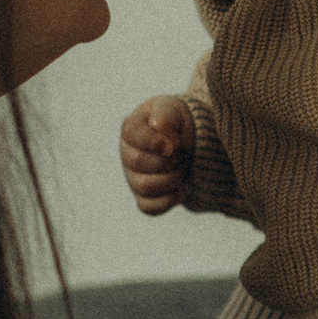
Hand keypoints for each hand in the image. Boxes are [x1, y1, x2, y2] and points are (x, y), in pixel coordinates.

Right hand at [121, 96, 196, 216]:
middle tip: (181, 153)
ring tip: (182, 169)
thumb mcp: (174, 111)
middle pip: (139, 162)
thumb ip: (165, 117)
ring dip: (171, 179)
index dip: (154, 142)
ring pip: (145, 187)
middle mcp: (127, 154)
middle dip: (168, 159)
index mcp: (131, 129)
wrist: (190, 142)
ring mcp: (134, 178)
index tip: (174, 145)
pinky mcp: (144, 197)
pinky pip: (149, 207)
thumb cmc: (177, 123)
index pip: (131, 134)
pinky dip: (170, 199)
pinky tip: (183, 187)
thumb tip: (162, 135)